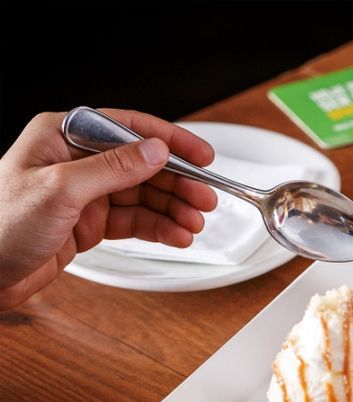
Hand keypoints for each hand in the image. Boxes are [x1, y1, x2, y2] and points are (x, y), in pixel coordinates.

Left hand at [0, 109, 216, 309]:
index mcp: (62, 137)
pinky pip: (134, 221)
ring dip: (172, 210)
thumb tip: (155, 150)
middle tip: (205, 200)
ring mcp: (85, 193)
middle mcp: (76, 161)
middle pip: (143, 165)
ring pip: (144, 196)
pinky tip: (176, 235)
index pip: (129, 128)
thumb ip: (113, 168)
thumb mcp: (60, 190)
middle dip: (178, 184)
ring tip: (193, 225)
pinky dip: (158, 228)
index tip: (202, 156)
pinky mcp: (89, 223)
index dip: (170, 141)